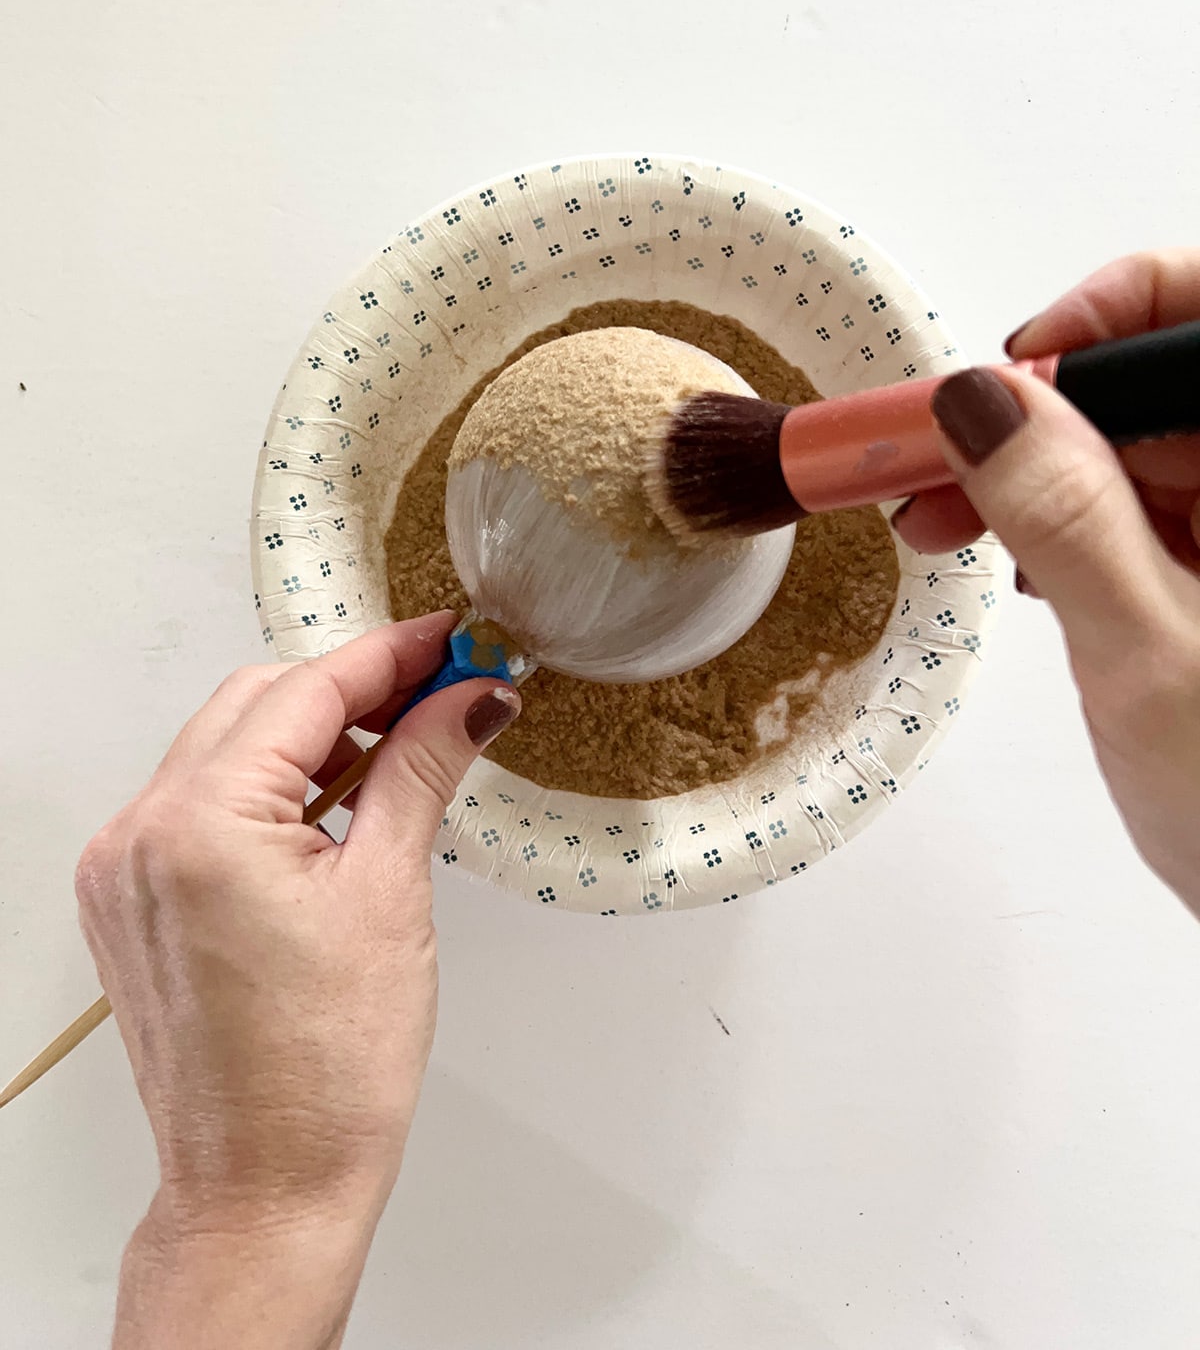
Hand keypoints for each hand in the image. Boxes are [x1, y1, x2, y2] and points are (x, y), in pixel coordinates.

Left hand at [75, 613, 519, 1349]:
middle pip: (257, 704)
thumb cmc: (327, 1073)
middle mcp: (139, 834)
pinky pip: (199, 802)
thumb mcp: (390, 894)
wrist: (267, 1188)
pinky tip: (332, 806)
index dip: (392, 656)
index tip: (452, 641)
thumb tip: (468, 699)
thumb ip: (421, 770)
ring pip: (225, 746)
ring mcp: (123, 869)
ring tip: (398, 755)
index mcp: (199, 824)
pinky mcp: (130, 901)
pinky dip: (267, 787)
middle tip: (441, 694)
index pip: (306, 690)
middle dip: (352, 689)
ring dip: (310, 735)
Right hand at [895, 250, 1199, 915]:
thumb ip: (1067, 515)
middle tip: (944, 456)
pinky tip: (1019, 559)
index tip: (1019, 367)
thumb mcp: (1150, 659)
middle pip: (1164, 379)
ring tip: (953, 521)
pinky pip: (1143, 501)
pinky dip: (1068, 518)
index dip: (1116, 309)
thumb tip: (988, 400)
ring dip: (1041, 466)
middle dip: (1047, 403)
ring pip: (1142, 439)